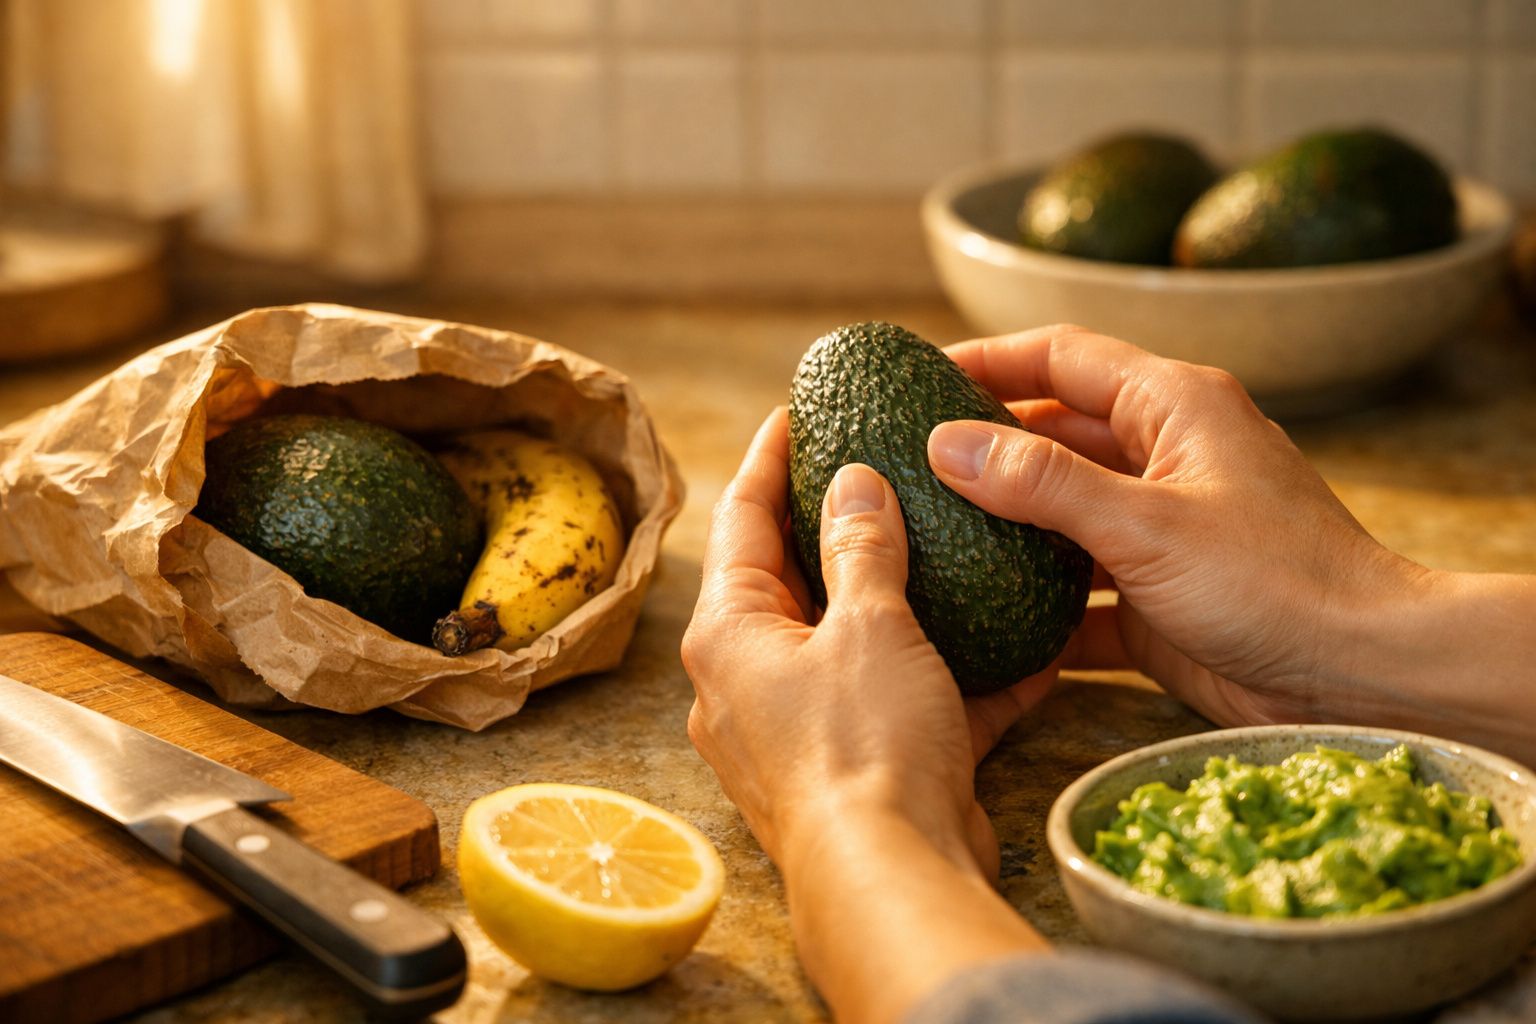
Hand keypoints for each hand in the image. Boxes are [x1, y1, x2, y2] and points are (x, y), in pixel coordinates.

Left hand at [682, 407, 1051, 1022]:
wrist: (894, 881)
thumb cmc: (864, 747)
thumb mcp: (868, 626)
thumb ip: (863, 548)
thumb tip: (853, 481)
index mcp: (731, 634)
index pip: (742, 518)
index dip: (771, 459)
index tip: (794, 412)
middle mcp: (751, 682)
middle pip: (793, 581)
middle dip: (838, 527)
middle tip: (876, 469)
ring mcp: (804, 732)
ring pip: (856, 645)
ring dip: (904, 602)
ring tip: (949, 544)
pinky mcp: (862, 771)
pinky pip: (906, 706)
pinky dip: (954, 679)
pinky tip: (1024, 649)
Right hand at [926, 325, 1425, 730]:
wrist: (1360, 676)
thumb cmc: (1274, 581)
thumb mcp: (1146, 524)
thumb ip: (1042, 482)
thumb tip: (946, 444)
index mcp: (1172, 408)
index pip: (1062, 356)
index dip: (987, 358)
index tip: (916, 377)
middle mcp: (1163, 458)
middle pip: (1052, 435)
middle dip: (982, 448)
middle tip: (901, 463)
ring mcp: (1158, 529)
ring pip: (1059, 515)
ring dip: (1001, 528)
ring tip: (922, 536)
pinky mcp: (1154, 597)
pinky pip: (1077, 589)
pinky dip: (1033, 603)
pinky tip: (980, 618)